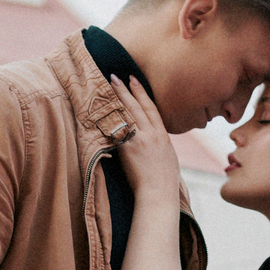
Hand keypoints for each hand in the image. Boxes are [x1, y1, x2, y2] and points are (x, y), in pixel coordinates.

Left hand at [108, 76, 182, 204]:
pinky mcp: (128, 148)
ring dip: (117, 98)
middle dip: (127, 90)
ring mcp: (140, 140)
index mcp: (163, 136)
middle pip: (138, 106)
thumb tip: (155, 142)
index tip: (134, 80)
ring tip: (108, 85)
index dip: (142, 93)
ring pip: (127, 113)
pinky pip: (117, 129)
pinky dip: (109, 118)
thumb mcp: (168, 158)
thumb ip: (160, 146)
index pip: (151, 108)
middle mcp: (152, 134)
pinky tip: (101, 109)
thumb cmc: (164, 182)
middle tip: (117, 76)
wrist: (159, 193)